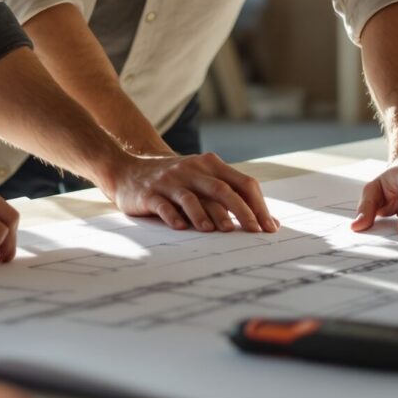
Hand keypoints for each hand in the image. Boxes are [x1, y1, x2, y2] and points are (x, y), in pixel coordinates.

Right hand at [107, 152, 278, 232]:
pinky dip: (175, 217)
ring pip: (192, 198)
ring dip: (207, 215)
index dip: (258, 206)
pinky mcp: (150, 194)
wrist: (128, 169)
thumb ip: (231, 196)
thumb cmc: (175, 181)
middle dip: (242, 212)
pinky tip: (183, 228)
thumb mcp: (202, 180)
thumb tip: (269, 222)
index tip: (269, 228)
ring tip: (218, 231)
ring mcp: (170, 181)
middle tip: (254, 232)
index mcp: (210, 165)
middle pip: (222, 190)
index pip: (243, 183)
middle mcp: (192, 170)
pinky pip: (164, 206)